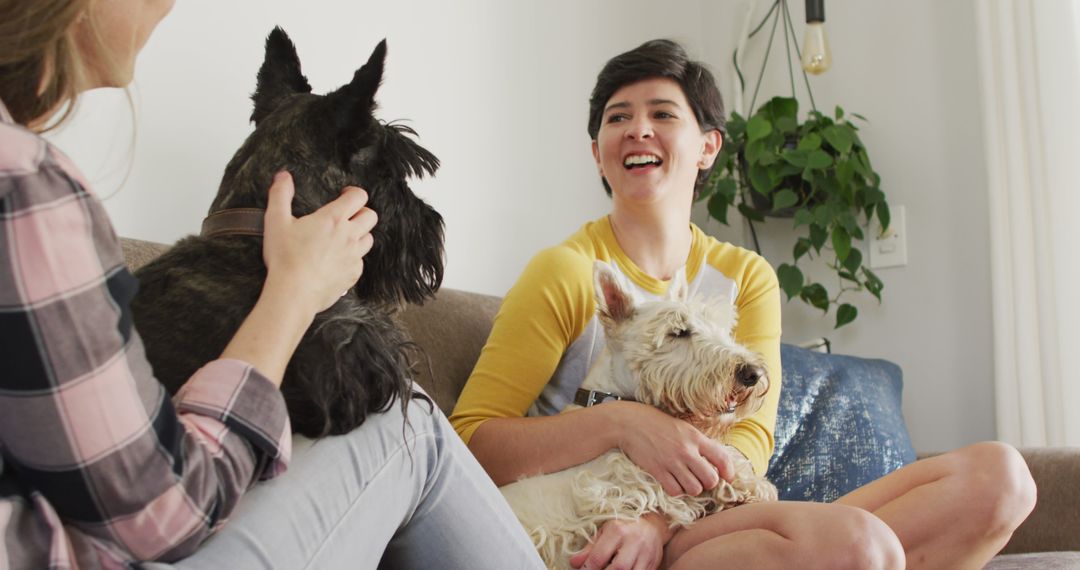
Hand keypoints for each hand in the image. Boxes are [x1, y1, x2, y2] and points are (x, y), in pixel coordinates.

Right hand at [262, 171, 376, 314]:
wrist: (293, 293)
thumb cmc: (285, 257)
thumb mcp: (275, 221)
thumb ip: (280, 195)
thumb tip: (283, 176)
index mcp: (333, 219)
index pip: (359, 197)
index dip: (354, 193)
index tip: (344, 195)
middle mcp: (349, 236)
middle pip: (371, 216)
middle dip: (361, 212)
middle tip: (347, 216)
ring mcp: (354, 256)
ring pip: (369, 239)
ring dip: (360, 235)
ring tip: (343, 238)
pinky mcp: (353, 275)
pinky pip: (360, 262)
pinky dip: (353, 259)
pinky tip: (338, 260)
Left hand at [569, 515, 670, 569]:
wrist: (652, 526)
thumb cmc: (624, 528)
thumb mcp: (605, 532)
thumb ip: (589, 548)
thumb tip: (574, 563)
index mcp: (617, 530)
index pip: (599, 556)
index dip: (587, 568)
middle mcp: (634, 541)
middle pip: (618, 568)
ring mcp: (646, 553)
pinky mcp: (654, 563)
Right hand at [612, 402, 733, 496]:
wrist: (630, 423)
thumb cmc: (658, 424)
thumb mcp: (683, 427)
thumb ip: (699, 443)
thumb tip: (715, 460)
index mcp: (695, 437)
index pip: (722, 458)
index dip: (729, 472)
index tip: (727, 477)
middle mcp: (686, 450)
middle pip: (711, 479)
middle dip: (708, 483)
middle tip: (701, 478)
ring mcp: (672, 462)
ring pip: (694, 489)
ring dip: (692, 488)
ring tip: (686, 481)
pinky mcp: (657, 470)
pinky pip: (675, 491)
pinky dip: (676, 490)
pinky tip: (673, 482)